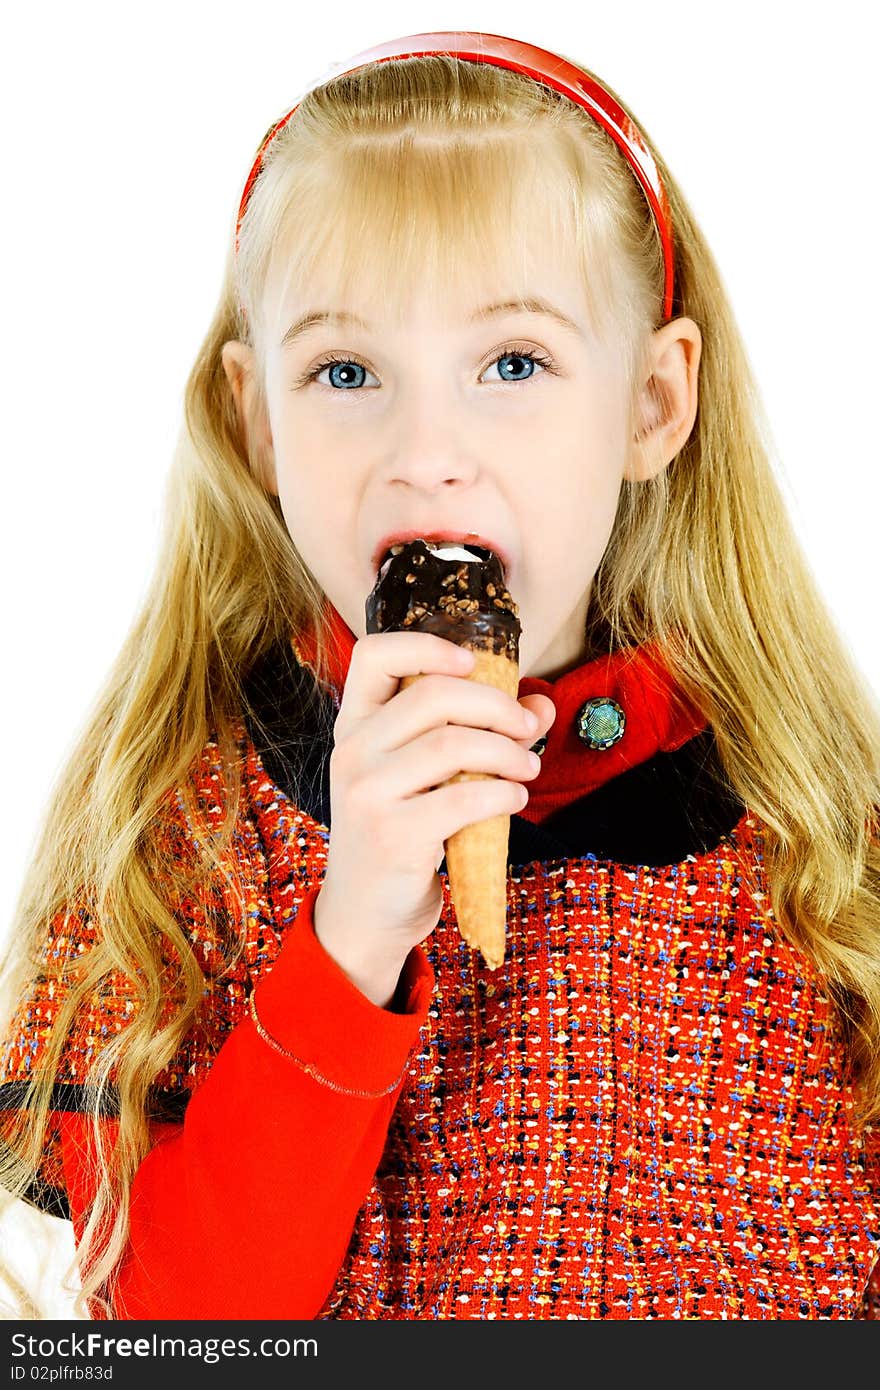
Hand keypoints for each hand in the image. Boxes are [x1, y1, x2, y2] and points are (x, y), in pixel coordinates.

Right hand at [313, 631, 554, 1006]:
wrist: (364, 914)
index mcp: (354, 725)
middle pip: (433, 694)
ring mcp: (366, 792)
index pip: (373, 654)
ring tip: (528, 767)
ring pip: (453, 743)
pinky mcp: (392, 834)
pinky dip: (503, 792)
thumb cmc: (400, 832)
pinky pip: (463, 797)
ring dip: (507, 752)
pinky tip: (514, 797)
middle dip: (496, 706)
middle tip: (527, 728)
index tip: (473, 662)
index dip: (427, 645)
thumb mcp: (423, 777)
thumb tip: (541, 705)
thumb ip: (475, 734)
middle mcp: (352, 750)